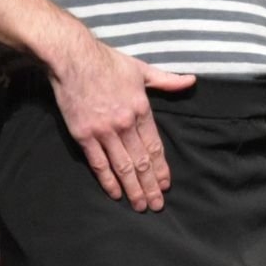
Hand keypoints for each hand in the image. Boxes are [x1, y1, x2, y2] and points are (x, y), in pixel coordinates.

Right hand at [51, 33, 194, 210]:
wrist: (73, 58)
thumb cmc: (107, 62)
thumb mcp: (141, 69)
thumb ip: (167, 80)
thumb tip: (191, 81)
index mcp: (141, 110)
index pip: (155, 147)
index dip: (161, 169)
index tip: (166, 185)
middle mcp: (125, 124)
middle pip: (141, 162)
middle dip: (151, 186)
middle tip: (157, 205)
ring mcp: (103, 132)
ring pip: (122, 167)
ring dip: (133, 189)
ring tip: (140, 206)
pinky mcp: (83, 135)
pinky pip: (98, 163)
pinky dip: (108, 180)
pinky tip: (116, 193)